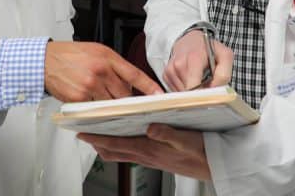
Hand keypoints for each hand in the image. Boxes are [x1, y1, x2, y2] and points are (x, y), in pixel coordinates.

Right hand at [45, 41, 162, 101]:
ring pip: (111, 104)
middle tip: (128, 103)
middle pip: (124, 94)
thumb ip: (114, 66)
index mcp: (107, 57)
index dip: (149, 87)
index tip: (159, 96)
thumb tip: (130, 84)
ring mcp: (90, 86)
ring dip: (111, 105)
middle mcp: (101, 71)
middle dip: (127, 100)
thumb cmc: (71, 55)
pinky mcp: (79, 98)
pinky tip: (90, 102)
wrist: (45, 60)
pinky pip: (95, 109)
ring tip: (104, 100)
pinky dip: (96, 109)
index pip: (135, 74)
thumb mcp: (97, 52)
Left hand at [78, 124, 210, 179]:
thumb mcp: (186, 139)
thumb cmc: (202, 152)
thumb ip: (167, 133)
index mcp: (148, 148)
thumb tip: (149, 127)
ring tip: (98, 134)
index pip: (114, 144)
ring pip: (120, 153)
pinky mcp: (156, 159)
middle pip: (112, 151)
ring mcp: (150, 158)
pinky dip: (121, 146)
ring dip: (107, 145)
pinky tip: (125, 137)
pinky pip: (131, 153)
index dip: (96, 138)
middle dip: (96, 142)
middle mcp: (145, 155)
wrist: (213, 167)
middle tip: (84, 132)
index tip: (81, 132)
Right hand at [163, 31, 233, 91]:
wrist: (190, 40)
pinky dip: (185, 89)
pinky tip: (190, 79)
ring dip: (192, 91)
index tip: (208, 97)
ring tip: (198, 79)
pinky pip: (176, 91)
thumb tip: (214, 91)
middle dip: (199, 93)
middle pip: (189, 93)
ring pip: (182, 94)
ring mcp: (170, 70)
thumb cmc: (209, 49)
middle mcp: (178, 64)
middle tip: (207, 85)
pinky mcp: (166, 75)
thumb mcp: (224, 55)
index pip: (193, 86)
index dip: (201, 96)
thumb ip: (223, 74)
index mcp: (194, 59)